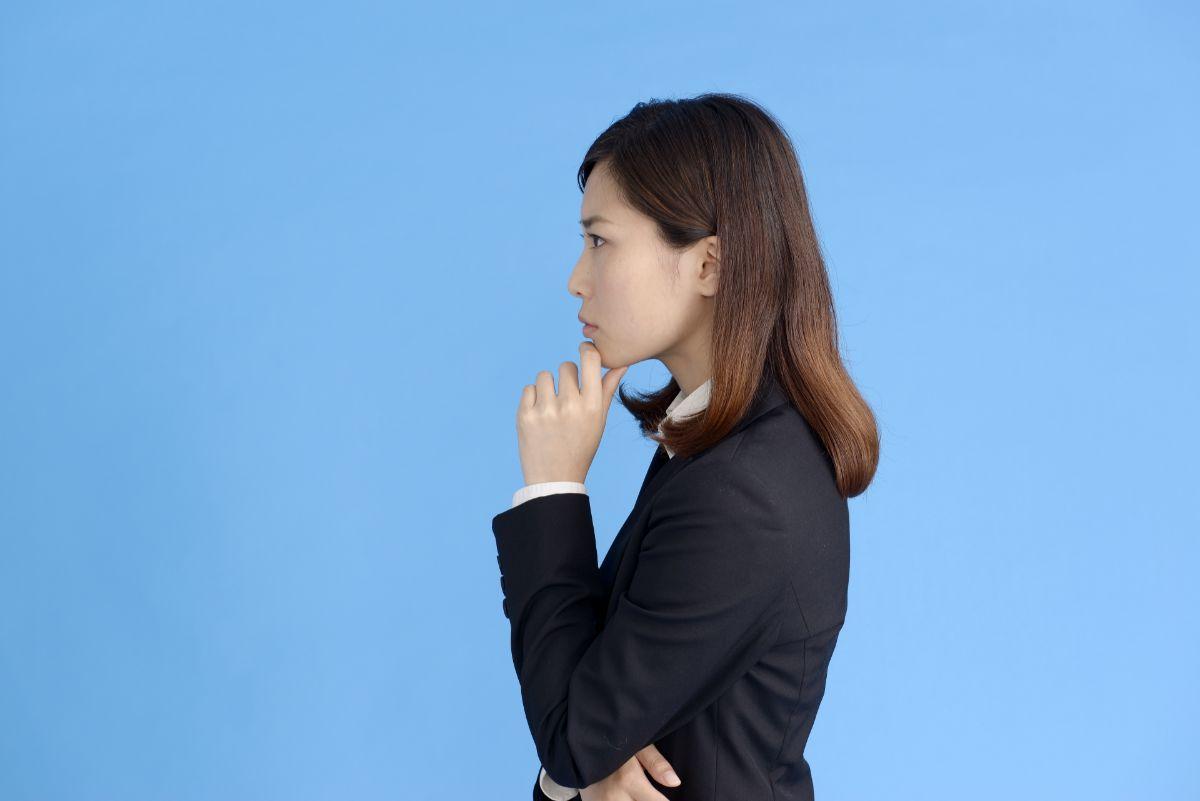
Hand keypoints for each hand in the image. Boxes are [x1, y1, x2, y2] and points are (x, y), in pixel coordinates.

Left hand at [515, 342, 628, 485]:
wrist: (554, 479)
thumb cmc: (581, 447)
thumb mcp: (599, 420)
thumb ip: (607, 389)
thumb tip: (621, 364)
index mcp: (592, 406)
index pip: (590, 359)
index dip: (586, 350)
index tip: (583, 352)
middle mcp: (570, 405)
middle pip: (566, 366)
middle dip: (566, 378)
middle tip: (567, 399)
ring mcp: (545, 410)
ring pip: (545, 376)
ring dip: (548, 387)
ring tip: (552, 408)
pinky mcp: (525, 416)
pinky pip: (528, 389)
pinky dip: (533, 399)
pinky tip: (540, 416)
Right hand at [579, 743, 681, 799]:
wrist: (577, 747)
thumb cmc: (612, 743)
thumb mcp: (637, 746)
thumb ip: (656, 763)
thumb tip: (675, 782)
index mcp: (628, 780)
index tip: (665, 797)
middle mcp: (614, 798)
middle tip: (646, 793)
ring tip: (636, 793)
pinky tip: (625, 797)